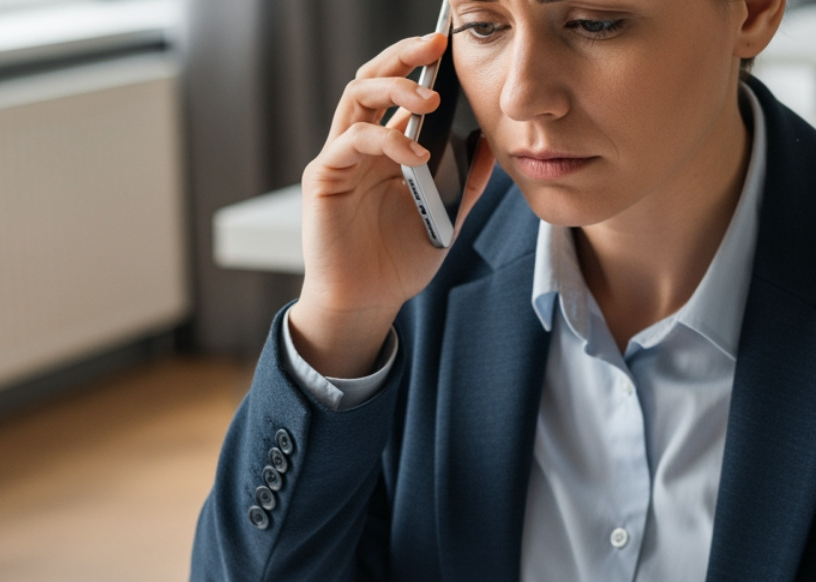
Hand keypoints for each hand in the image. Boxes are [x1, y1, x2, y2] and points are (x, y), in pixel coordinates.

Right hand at [289, 32, 495, 378]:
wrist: (367, 302)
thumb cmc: (398, 261)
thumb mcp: (445, 215)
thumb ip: (465, 180)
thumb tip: (491, 143)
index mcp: (387, 148)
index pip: (399, 90)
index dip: (420, 64)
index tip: (451, 46)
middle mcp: (360, 145)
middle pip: (373, 79)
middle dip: (404, 56)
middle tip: (436, 44)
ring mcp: (340, 158)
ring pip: (357, 97)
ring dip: (394, 87)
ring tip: (430, 97)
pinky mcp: (324, 177)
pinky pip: (352, 142)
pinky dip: (386, 140)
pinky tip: (416, 154)